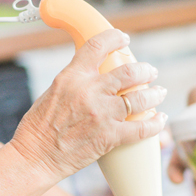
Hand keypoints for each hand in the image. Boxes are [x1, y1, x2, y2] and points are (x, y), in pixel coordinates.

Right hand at [11, 29, 167, 180]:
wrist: (35, 156)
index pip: (98, 45)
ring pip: (140, 98)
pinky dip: (155, 124)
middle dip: (145, 70)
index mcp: (73, 76)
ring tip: (159, 92)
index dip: (115, 38)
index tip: (124, 39)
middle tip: (151, 72)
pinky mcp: (110, 136)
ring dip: (154, 94)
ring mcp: (102, 114)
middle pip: (129, 72)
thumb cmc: (39, 127)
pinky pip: (141, 128)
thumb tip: (94, 75)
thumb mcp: (53, 91)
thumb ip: (76, 81)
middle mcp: (90, 91)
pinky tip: (160, 119)